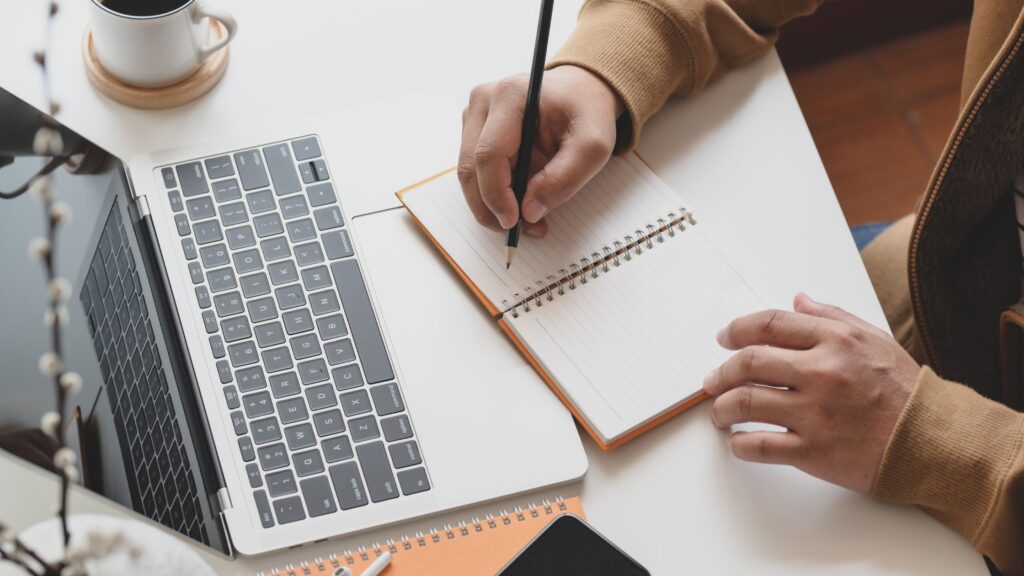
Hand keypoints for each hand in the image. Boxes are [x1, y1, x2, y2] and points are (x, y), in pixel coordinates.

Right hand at [458, 65, 621, 236]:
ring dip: (490, 206)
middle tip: (519, 231)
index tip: (514, 222)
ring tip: (526, 222)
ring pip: (469, 173)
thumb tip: (529, 213)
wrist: (580, 92)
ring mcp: (474, 114)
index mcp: (510, 95)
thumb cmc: (586, 113)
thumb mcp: (592, 146)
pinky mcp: (474, 130)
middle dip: (490, 208)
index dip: (496, 194)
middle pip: (471, 167)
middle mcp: (483, 101)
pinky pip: (475, 172)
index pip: (489, 154)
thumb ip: (563, 179)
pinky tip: (518, 204)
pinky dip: (492, 195)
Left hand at [702, 293, 920, 492]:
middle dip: (720, 372)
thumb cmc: (904, 391)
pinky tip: (737, 442)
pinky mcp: (813, 451)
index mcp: (834, 340)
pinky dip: (739, 444)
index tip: (723, 338)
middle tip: (711, 380)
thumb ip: (832, 317)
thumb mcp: (874, 339)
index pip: (768, 325)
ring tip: (719, 412)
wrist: (933, 441)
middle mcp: (821, 372)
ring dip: (722, 408)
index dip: (737, 330)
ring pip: (745, 402)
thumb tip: (797, 300)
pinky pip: (759, 445)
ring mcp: (815, 413)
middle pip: (748, 362)